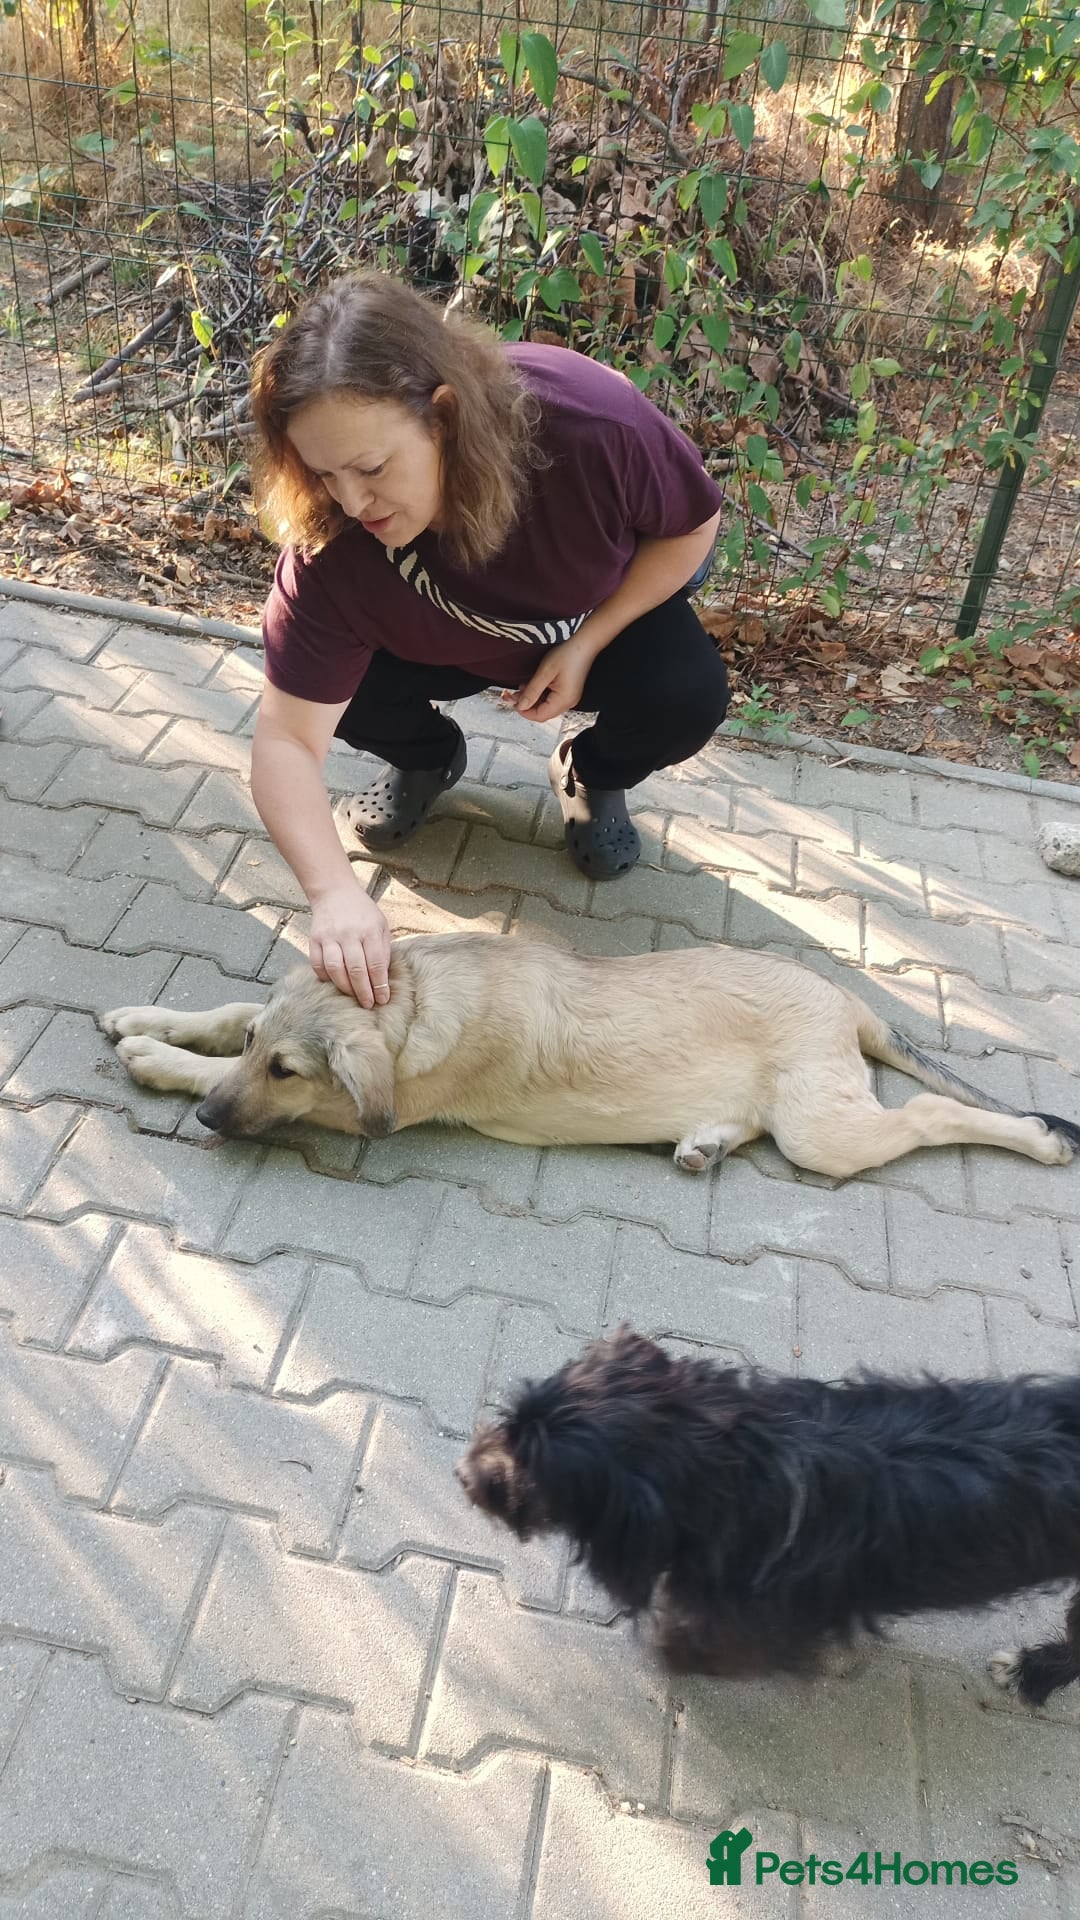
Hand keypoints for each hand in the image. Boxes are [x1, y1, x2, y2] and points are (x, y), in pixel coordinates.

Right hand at [308, 882, 391, 1006]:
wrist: (335, 892)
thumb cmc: (362, 912)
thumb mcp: (380, 924)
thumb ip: (383, 949)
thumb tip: (383, 978)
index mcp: (369, 930)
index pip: (376, 964)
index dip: (380, 985)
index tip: (383, 999)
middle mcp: (349, 933)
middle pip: (356, 970)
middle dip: (363, 991)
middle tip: (368, 1004)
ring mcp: (329, 936)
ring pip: (335, 969)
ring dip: (344, 987)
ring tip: (352, 997)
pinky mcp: (314, 939)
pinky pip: (317, 964)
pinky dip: (325, 977)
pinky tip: (333, 984)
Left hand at [512, 637, 592, 723]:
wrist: (585, 643)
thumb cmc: (568, 654)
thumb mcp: (545, 672)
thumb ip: (532, 692)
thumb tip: (521, 706)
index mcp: (564, 700)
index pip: (540, 716)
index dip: (524, 711)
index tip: (513, 702)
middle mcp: (568, 702)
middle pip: (543, 712)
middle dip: (527, 704)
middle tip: (513, 694)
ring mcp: (569, 697)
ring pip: (546, 705)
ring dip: (532, 698)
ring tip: (522, 687)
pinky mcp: (568, 691)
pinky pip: (551, 698)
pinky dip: (540, 694)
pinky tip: (533, 685)